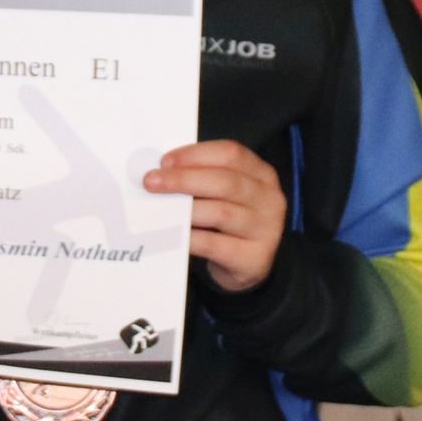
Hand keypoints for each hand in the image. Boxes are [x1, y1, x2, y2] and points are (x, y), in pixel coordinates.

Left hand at [145, 140, 284, 292]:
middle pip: (225, 181)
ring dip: (185, 209)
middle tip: (151, 181)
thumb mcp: (226, 194)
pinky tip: (172, 235)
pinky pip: (214, 245)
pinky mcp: (254, 258)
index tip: (165, 161)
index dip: (196, 154)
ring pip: (220, 213)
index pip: (231, 154)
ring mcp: (266, 229)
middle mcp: (269, 198)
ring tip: (159, 208)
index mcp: (262, 174)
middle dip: (184, 179)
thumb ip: (203, 178)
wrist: (248, 266)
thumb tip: (162, 171)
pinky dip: (189, 238)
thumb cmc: (229, 222)